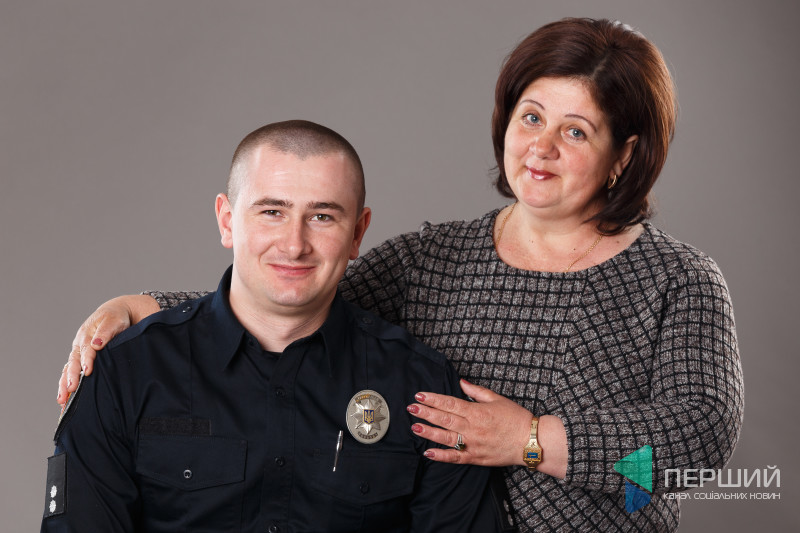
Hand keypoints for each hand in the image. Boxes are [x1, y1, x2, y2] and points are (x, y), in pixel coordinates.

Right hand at [57, 295, 158, 404]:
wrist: (113, 314)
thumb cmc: (115, 318)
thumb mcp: (113, 321)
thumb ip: (106, 332)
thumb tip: (97, 343)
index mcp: (87, 335)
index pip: (86, 350)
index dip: (86, 361)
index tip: (87, 372)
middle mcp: (80, 345)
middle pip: (73, 362)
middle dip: (70, 377)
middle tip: (70, 390)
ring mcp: (78, 352)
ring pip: (68, 369)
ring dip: (64, 384)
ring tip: (62, 400)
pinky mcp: (80, 359)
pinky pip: (71, 372)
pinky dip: (66, 384)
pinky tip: (65, 399)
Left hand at [407, 379, 533, 466]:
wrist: (531, 441)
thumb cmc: (516, 418)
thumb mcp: (497, 399)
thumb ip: (476, 391)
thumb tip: (461, 382)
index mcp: (477, 411)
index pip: (450, 403)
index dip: (433, 399)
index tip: (420, 396)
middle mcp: (473, 427)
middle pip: (445, 419)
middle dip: (426, 413)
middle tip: (411, 408)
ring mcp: (473, 444)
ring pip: (446, 438)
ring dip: (429, 432)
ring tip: (415, 427)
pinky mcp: (475, 458)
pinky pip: (455, 457)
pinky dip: (441, 456)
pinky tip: (427, 452)